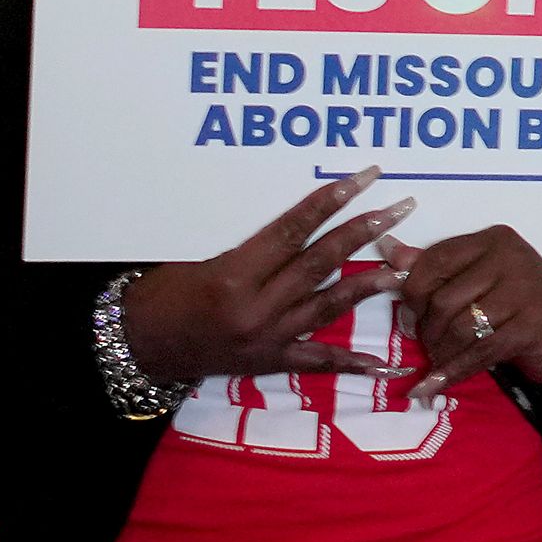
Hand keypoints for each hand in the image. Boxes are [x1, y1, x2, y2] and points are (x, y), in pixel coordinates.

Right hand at [112, 172, 418, 382]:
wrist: (139, 345)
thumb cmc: (163, 291)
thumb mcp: (200, 257)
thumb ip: (251, 246)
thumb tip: (300, 219)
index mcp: (234, 275)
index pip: (293, 230)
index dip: (330, 201)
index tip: (365, 177)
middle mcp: (257, 308)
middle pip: (320, 263)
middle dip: (363, 232)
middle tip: (400, 208)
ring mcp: (268, 338)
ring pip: (328, 307)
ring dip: (367, 285)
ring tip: (401, 267)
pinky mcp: (270, 363)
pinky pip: (317, 362)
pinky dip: (350, 362)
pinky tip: (382, 362)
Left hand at [382, 224, 541, 399]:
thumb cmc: (519, 300)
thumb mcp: (480, 275)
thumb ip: (436, 265)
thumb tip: (389, 250)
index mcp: (491, 241)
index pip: (435, 261)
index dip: (413, 293)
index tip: (410, 315)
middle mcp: (509, 260)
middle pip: (444, 299)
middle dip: (427, 330)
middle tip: (427, 344)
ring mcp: (524, 292)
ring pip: (460, 328)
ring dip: (441, 353)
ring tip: (437, 361)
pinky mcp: (532, 327)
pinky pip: (481, 352)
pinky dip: (453, 372)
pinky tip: (436, 384)